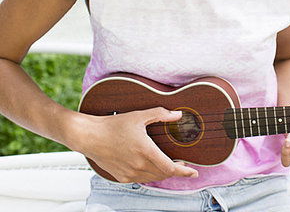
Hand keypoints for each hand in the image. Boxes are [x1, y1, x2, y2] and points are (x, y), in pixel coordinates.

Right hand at [77, 107, 198, 182]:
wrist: (89, 136)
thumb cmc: (113, 125)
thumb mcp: (139, 115)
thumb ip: (161, 114)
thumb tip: (178, 114)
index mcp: (146, 151)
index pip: (171, 168)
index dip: (185, 172)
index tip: (194, 173)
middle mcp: (139, 165)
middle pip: (164, 174)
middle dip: (176, 170)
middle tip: (182, 164)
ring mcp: (129, 173)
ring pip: (154, 177)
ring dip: (163, 173)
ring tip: (168, 165)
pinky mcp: (122, 177)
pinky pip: (142, 179)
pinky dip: (150, 174)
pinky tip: (151, 166)